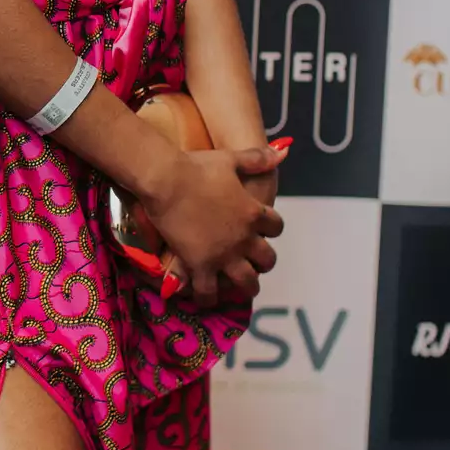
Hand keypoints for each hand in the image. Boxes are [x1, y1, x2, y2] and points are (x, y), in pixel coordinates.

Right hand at [141, 143, 285, 305]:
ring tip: (236, 289)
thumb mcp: (231, 159)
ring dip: (244, 287)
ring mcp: (224, 255)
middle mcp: (244, 238)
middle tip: (252, 263)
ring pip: (245, 283)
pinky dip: (209, 298)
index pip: (276, 227)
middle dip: (262, 263)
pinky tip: (206, 298)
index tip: (263, 230)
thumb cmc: (197, 167)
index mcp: (253, 212)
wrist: (167, 180)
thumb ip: (257, 159)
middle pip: (267, 260)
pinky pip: (210, 292)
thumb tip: (282, 152)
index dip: (271, 229)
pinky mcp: (200, 265)